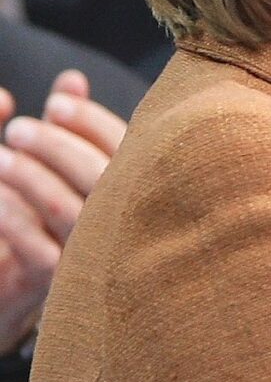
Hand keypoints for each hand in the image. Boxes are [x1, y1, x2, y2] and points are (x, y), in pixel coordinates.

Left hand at [0, 71, 127, 352]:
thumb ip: (76, 127)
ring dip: (32, 179)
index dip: (91, 122)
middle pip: (100, 175)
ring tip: (0, 157)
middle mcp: (134, 221)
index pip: (127, 148)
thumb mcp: (76, 167)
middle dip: (57, 147)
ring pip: (72, 211)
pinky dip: (16, 221)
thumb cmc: (77, 220)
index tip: (55, 103)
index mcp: (145, 188)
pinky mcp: (72, 287)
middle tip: (19, 130)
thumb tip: (71, 79)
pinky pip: (44, 250)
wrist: (67, 302)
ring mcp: (107, 255)